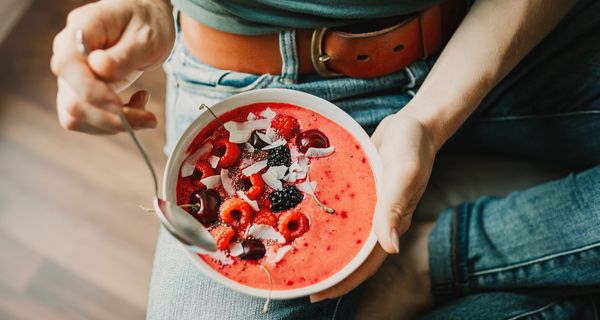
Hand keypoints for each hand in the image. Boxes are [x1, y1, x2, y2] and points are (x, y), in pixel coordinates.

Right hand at [50, 0, 173, 133]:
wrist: (147, 20)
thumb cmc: (147, 22)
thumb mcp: (146, 36)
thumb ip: (124, 55)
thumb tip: (99, 69)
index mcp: (81, 31)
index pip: (68, 65)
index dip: (91, 91)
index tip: (120, 105)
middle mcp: (68, 55)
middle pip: (73, 100)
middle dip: (111, 118)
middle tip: (149, 118)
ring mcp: (72, 76)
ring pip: (77, 116)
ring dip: (114, 124)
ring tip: (146, 112)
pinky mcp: (82, 92)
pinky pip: (87, 119)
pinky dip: (113, 123)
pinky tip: (136, 106)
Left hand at [310, 111, 436, 301]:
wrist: (414, 123)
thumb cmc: (413, 146)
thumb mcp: (404, 173)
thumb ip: (395, 207)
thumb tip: (391, 248)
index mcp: (391, 223)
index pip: (366, 263)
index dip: (343, 281)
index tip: (316, 293)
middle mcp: (377, 220)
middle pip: (351, 254)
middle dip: (327, 269)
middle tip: (294, 278)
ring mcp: (369, 206)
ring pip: (345, 234)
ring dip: (323, 245)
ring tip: (292, 252)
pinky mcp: (360, 191)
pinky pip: (341, 211)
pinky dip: (324, 218)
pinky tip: (301, 217)